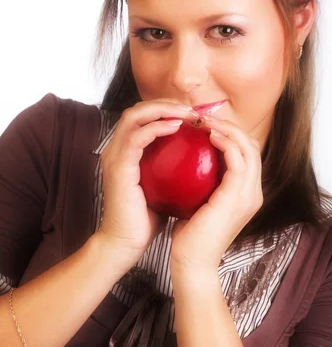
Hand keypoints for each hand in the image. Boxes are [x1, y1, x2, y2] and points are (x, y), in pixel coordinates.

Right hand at [98, 99, 198, 264]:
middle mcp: (116, 148)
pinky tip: (177, 127)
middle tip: (193, 110)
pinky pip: (137, 137)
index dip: (168, 109)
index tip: (195, 116)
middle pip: (138, 109)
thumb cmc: (148, 218)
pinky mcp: (118, 167)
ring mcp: (114, 156)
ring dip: (163, 109)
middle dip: (167, 103)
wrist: (126, 244)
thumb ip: (173, 167)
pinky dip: (157, 127)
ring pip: (135, 116)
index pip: (144, 117)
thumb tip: (202, 154)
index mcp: (126, 151)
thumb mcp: (164, 185)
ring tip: (188, 114)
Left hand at [170, 116, 263, 274]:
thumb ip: (203, 185)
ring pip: (248, 147)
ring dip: (228, 129)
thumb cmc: (190, 237)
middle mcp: (254, 193)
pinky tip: (208, 135)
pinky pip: (238, 159)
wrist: (192, 263)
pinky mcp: (238, 196)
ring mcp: (249, 195)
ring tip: (205, 122)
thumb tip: (188, 165)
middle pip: (252, 146)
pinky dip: (226, 142)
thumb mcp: (199, 205)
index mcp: (247, 194)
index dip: (230, 135)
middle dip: (231, 126)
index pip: (246, 154)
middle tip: (204, 118)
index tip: (205, 126)